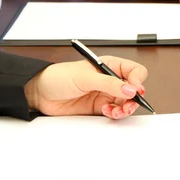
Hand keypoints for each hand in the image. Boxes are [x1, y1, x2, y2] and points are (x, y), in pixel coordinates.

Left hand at [24, 57, 147, 119]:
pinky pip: (115, 112)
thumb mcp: (86, 77)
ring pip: (126, 103)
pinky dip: (115, 114)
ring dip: (124, 108)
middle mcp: (110, 79)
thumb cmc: (59, 77)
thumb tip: (130, 89)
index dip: (138, 81)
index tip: (135, 90)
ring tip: (116, 111)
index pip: (134, 71)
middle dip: (133, 98)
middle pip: (133, 89)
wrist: (40, 93)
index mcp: (110, 66)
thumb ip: (109, 84)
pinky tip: (107, 112)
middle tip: (127, 105)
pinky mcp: (99, 107)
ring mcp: (105, 94)